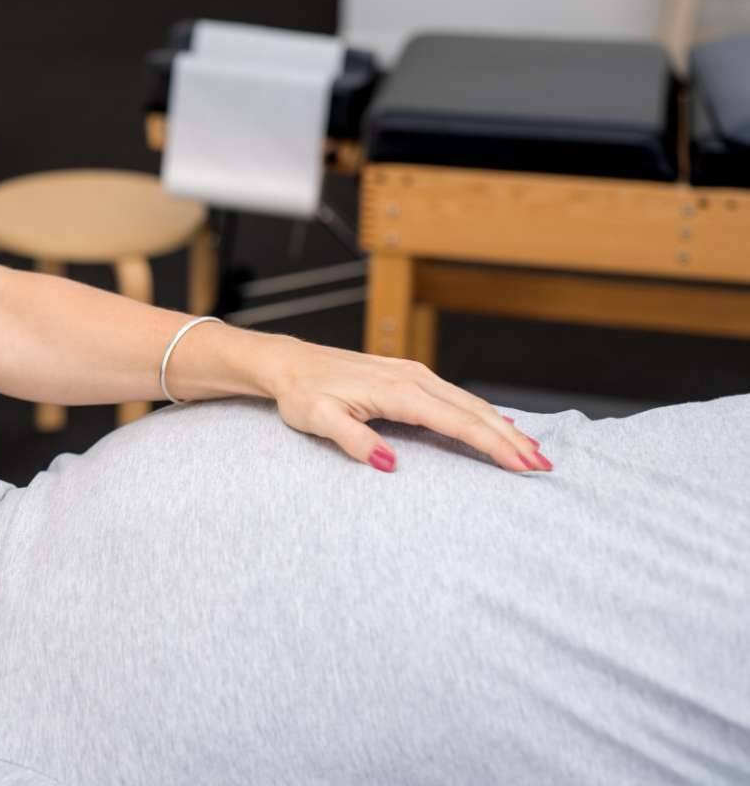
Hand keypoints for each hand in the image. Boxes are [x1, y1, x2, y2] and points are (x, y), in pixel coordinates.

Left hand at [260, 336, 549, 473]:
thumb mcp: (318, 420)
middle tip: (543, 466)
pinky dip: (480, 414)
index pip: (457, 422)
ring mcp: (412, 374)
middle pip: (473, 411)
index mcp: (398, 391)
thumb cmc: (301, 393)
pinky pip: (454, 397)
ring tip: (530, 451)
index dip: (492, 445)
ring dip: (500, 427)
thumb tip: (389, 464)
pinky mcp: (407, 376)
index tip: (522, 466)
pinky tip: (494, 425)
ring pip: (467, 402)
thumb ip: (354, 440)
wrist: (288, 363)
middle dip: (510, 439)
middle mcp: (413, 378)